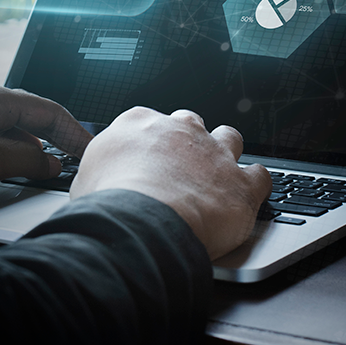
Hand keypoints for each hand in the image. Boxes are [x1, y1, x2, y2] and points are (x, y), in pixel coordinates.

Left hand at [0, 82, 91, 200]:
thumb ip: (27, 159)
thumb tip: (50, 161)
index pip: (49, 110)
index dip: (74, 132)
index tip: (90, 151)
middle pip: (28, 121)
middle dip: (52, 143)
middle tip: (70, 165)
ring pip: (5, 136)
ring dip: (24, 155)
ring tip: (39, 177)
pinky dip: (0, 161)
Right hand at [70, 108, 270, 259]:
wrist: (142, 222)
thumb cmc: (108, 203)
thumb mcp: (85, 179)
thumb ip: (99, 171)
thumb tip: (96, 183)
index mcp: (138, 123)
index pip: (147, 122)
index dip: (149, 143)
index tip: (147, 160)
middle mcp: (179, 130)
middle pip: (190, 124)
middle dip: (189, 141)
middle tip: (180, 168)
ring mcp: (214, 153)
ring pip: (229, 138)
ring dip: (226, 154)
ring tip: (219, 176)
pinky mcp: (241, 183)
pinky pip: (260, 176)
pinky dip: (255, 185)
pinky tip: (246, 197)